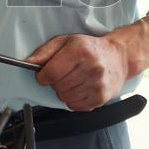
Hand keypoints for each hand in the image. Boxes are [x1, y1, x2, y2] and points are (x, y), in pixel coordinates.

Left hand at [26, 26, 143, 111]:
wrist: (119, 57)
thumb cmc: (90, 48)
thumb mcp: (66, 41)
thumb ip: (45, 52)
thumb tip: (29, 63)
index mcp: (80, 50)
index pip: (51, 73)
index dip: (43, 76)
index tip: (45, 74)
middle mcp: (91, 67)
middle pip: (57, 86)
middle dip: (56, 82)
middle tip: (65, 73)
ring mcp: (97, 84)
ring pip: (65, 97)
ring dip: (65, 91)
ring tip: (75, 80)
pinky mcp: (101, 97)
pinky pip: (75, 106)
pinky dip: (74, 99)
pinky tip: (81, 88)